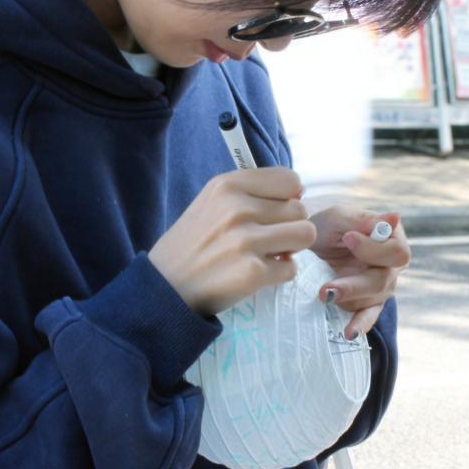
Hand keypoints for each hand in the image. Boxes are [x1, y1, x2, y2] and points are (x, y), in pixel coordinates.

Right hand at [149, 168, 315, 316]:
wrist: (164, 288)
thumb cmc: (192, 244)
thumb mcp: (212, 203)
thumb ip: (251, 193)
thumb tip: (299, 194)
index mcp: (228, 185)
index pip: (289, 180)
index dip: (288, 198)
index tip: (275, 212)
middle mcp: (237, 208)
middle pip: (300, 210)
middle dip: (289, 226)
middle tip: (267, 239)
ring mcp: (246, 240)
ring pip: (305, 235)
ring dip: (292, 249)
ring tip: (269, 254)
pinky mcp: (253, 272)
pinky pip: (292, 268)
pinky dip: (279, 274)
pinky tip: (258, 274)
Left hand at [307, 205, 409, 339]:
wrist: (308, 248)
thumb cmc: (328, 227)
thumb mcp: (340, 216)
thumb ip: (364, 219)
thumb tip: (395, 217)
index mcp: (392, 240)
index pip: (396, 251)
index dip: (373, 249)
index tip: (348, 239)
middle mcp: (391, 266)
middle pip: (383, 280)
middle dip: (354, 284)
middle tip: (326, 287)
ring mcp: (379, 288)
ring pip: (371, 300)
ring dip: (347, 299)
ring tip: (322, 295)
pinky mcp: (365, 305)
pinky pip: (367, 318)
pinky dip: (359, 326)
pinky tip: (348, 334)